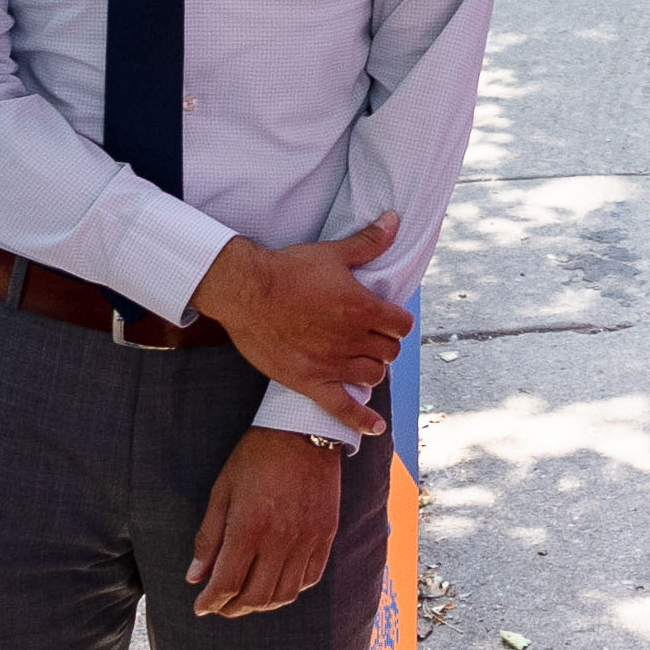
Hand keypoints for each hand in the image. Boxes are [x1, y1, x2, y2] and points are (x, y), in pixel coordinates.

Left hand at [188, 426, 345, 616]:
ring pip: (285, 594)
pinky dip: (291, 589)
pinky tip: (277, 583)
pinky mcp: (326, 534)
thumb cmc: (255, 457)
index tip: (200, 606)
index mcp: (249, 527)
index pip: (227, 583)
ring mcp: (307, 538)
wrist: (304, 430)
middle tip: (220, 606)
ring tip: (247, 600)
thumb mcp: (222, 491)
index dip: (210, 601)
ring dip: (262, 605)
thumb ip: (209, 537)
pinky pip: (310, 577)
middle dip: (232, 608)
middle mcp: (280, 539)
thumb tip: (195, 577)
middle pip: (256, 596)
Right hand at [197, 218, 403, 425]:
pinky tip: (374, 428)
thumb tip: (394, 220)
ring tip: (360, 360)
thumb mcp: (333, 253)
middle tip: (368, 336)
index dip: (397, 321)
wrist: (246, 291)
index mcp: (363, 309)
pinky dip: (361, 420)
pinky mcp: (310, 381)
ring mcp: (332, 363)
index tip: (385, 318)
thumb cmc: (288, 270)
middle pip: (389, 352)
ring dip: (372, 369)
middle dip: (383, 343)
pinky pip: (342, 408)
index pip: (402, 325)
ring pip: (373, 376)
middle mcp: (352, 340)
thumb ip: (368, 242)